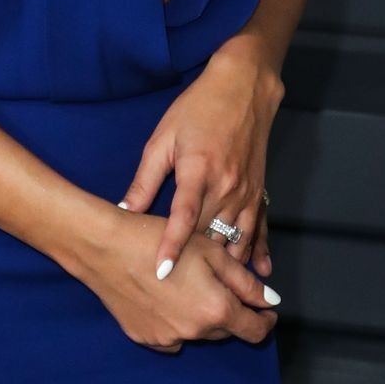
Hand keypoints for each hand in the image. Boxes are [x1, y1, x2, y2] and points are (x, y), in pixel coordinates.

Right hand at [76, 206, 278, 351]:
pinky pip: (171, 336)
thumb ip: (245, 281)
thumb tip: (269, 301)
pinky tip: (162, 297)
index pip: (255, 331)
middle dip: (229, 311)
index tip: (265, 310)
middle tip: (216, 283)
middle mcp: (194, 333)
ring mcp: (167, 339)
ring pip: (198, 334)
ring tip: (185, 286)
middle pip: (226, 331)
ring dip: (201, 317)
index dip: (265, 320)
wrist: (104, 247)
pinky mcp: (144, 338)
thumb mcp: (210, 252)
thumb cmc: (157, 240)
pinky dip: (175, 322)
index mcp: (216, 311)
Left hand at [116, 46, 283, 282]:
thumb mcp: (162, 139)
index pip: (183, 219)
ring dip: (225, 268)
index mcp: (199, 172)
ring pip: (236, 239)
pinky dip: (258, 252)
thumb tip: (125, 209)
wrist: (244, 88)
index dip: (171, 248)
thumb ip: (145, 179)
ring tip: (213, 296)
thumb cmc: (197, 109)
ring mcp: (247, 191)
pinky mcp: (259, 191)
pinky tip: (259, 274)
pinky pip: (260, 229)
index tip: (161, 273)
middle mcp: (227, 187)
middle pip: (210, 237)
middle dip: (196, 268)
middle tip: (179, 295)